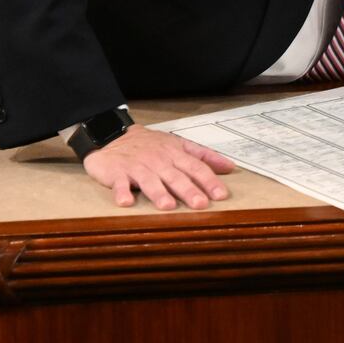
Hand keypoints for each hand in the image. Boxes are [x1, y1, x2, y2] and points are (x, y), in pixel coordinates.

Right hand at [81, 126, 234, 209]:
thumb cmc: (150, 144)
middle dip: (188, 190)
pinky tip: (126, 202)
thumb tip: (230, 167)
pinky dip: (121, 192)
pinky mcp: (117, 173)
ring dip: (158, 193)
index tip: (220, 194)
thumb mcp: (179, 145)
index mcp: (175, 154)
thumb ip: (204, 156)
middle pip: (176, 176)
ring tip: (168, 206)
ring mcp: (137, 167)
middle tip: (200, 204)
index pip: (196, 167)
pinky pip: (119, 184)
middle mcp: (158, 161)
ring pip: (150, 181)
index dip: (209, 181)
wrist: (113, 136)